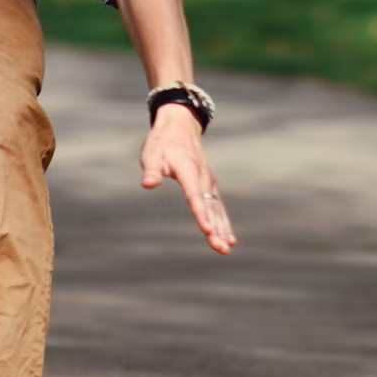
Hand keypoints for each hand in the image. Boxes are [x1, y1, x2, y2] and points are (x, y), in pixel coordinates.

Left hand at [141, 104, 236, 253]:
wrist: (179, 127)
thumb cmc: (162, 143)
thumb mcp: (151, 153)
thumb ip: (151, 170)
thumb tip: (148, 184)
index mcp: (188, 169)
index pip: (195, 195)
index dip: (201, 213)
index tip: (207, 230)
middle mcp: (203, 177)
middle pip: (210, 206)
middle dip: (216, 228)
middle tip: (221, 249)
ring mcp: (208, 181)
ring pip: (217, 208)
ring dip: (222, 228)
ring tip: (226, 248)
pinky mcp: (209, 185)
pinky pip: (218, 206)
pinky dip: (224, 221)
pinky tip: (229, 237)